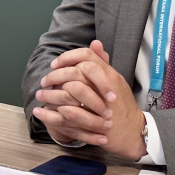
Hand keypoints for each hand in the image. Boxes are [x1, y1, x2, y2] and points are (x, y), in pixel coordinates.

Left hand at [33, 40, 147, 159]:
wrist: (133, 132)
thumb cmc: (123, 106)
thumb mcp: (115, 81)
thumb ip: (103, 63)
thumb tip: (94, 43)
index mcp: (110, 74)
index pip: (87, 56)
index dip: (68, 57)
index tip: (55, 64)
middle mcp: (105, 87)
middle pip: (76, 73)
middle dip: (56, 76)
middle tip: (45, 81)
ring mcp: (99, 105)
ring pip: (69, 95)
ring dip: (50, 95)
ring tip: (40, 95)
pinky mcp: (93, 123)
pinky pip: (68, 117)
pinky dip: (50, 116)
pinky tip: (40, 113)